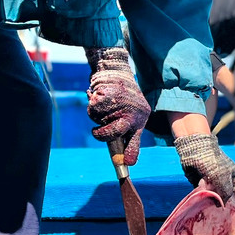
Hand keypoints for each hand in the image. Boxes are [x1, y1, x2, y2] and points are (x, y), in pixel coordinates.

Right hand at [85, 46, 150, 164]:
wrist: (116, 70)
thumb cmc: (123, 97)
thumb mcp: (132, 113)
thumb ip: (126, 132)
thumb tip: (123, 159)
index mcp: (141, 118)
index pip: (136, 139)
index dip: (131, 153)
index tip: (127, 164)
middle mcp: (133, 111)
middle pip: (114, 132)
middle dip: (102, 135)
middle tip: (96, 132)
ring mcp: (119, 104)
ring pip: (99, 121)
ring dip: (97, 116)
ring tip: (104, 104)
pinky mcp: (107, 96)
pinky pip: (93, 111)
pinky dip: (93, 105)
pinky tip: (100, 96)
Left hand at [174, 133, 234, 219]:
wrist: (195, 151)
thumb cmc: (213, 163)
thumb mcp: (222, 178)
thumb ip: (225, 193)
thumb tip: (221, 205)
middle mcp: (228, 183)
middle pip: (234, 201)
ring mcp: (216, 185)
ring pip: (220, 201)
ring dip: (222, 212)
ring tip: (225, 225)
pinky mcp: (204, 186)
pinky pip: (208, 199)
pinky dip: (209, 207)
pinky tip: (209, 216)